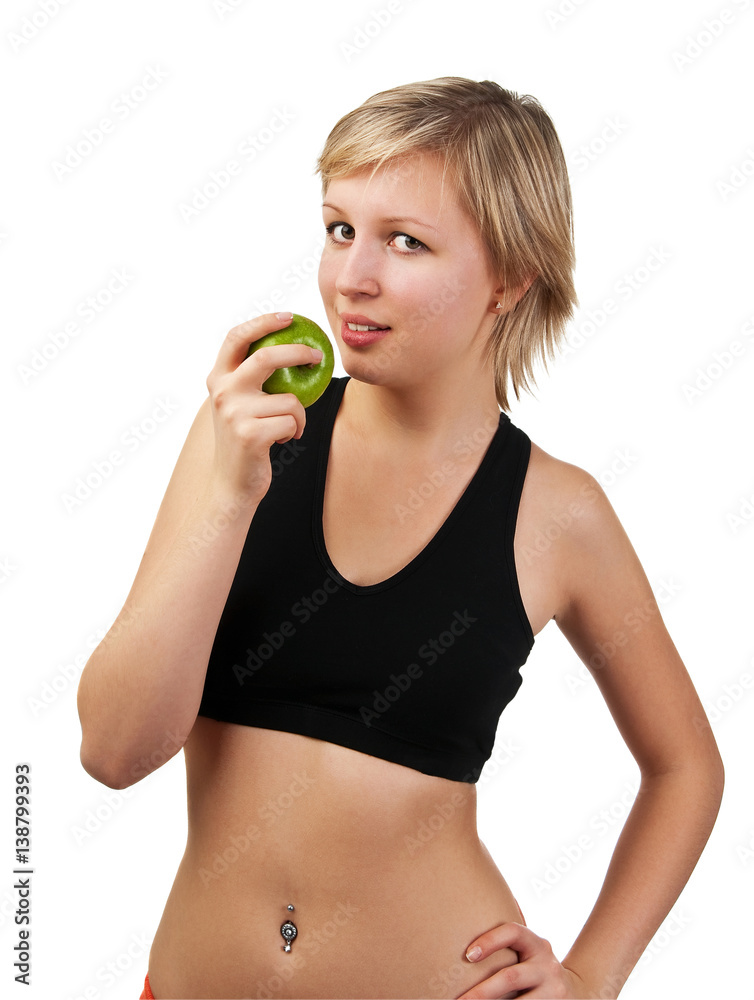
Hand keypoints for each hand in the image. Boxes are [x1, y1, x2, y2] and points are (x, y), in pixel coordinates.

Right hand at [205, 312, 319, 503]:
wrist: (232, 484)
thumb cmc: (246, 439)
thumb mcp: (241, 404)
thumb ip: (252, 379)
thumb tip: (291, 347)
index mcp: (218, 379)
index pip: (237, 338)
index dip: (263, 322)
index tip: (289, 317)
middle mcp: (222, 392)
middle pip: (267, 357)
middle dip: (298, 352)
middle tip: (318, 356)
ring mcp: (234, 413)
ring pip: (290, 399)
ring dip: (299, 415)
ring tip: (288, 428)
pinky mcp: (250, 435)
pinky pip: (292, 422)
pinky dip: (296, 431)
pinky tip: (281, 441)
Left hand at [457, 923, 587, 998]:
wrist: (577, 991)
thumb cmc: (535, 968)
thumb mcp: (529, 951)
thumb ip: (508, 940)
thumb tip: (475, 920)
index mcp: (536, 943)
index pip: (513, 932)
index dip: (490, 940)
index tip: (467, 954)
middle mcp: (547, 963)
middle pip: (510, 976)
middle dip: (481, 991)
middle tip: (458, 999)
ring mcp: (553, 988)